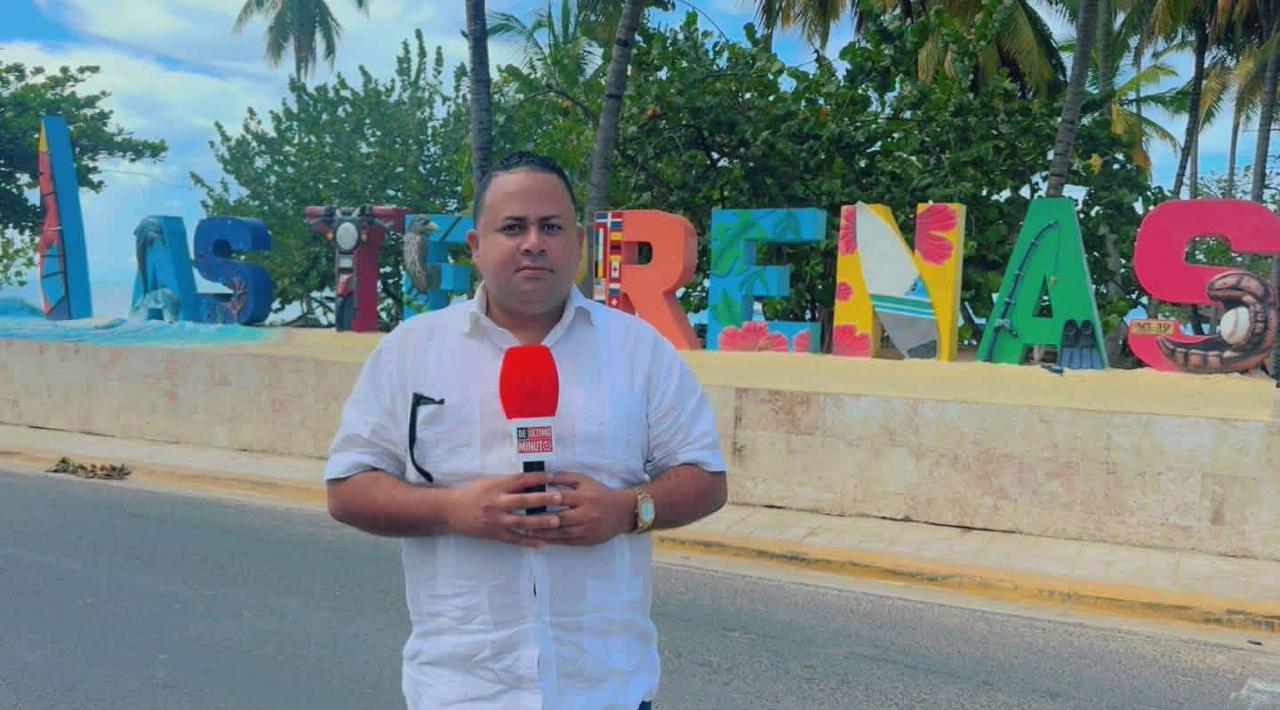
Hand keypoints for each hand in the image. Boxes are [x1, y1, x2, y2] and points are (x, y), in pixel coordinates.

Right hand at [445, 472, 563, 548]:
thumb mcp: (489, 483)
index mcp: (496, 487)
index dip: (537, 478)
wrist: (450, 511)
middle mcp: (496, 503)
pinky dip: (529, 542)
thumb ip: (509, 483)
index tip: (553, 477)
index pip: (520, 480)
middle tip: (560, 497)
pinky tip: (543, 544)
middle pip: (523, 501)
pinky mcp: (495, 534)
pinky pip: (515, 539)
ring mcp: (496, 521)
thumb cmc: (472, 493)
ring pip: (521, 522)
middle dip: (543, 499)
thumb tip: (533, 481)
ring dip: (540, 522)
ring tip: (557, 521)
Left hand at [527, 472, 633, 546]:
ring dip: (544, 534)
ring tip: (528, 532)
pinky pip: (568, 542)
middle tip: (522, 521)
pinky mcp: (588, 540)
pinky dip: (554, 541)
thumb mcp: (585, 480)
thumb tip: (543, 476)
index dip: (544, 501)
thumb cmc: (600, 493)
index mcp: (585, 497)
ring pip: (562, 533)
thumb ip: (564, 477)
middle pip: (560, 519)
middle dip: (540, 521)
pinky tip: (542, 540)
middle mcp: (587, 514)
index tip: (527, 503)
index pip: (561, 498)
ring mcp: (588, 529)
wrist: (623, 511)